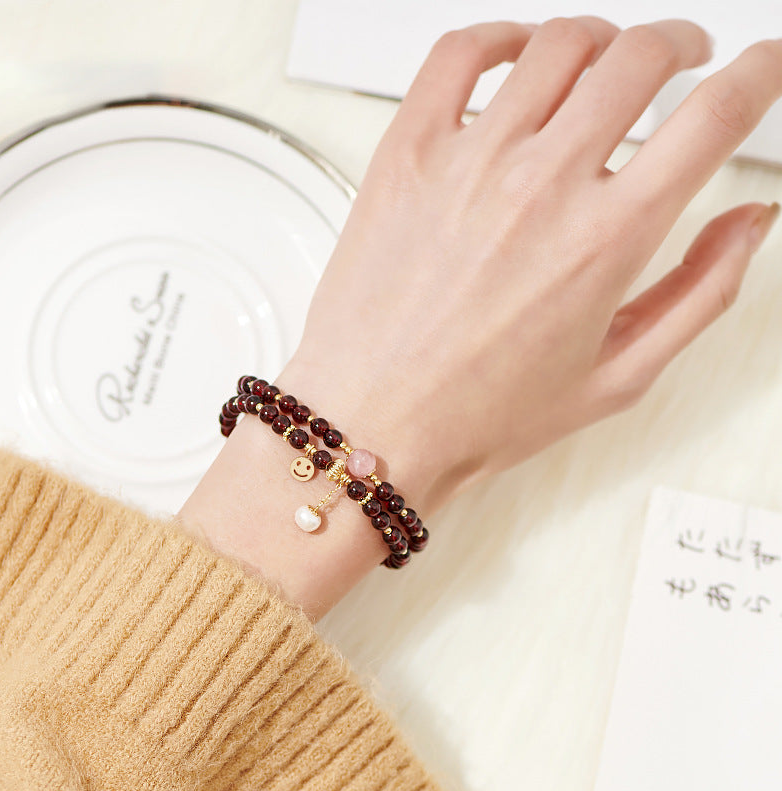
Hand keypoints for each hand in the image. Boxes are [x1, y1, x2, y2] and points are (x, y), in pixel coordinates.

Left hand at [182, 18, 781, 618]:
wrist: (377, 421)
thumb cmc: (482, 413)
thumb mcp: (617, 377)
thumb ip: (699, 294)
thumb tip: (750, 221)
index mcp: (607, 240)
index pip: (715, 116)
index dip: (759, 73)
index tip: (761, 65)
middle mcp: (543, 186)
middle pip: (641, 57)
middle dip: (680, 44)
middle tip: (683, 58)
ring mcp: (468, 161)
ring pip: (558, 44)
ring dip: (601, 39)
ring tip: (603, 63)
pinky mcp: (406, 154)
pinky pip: (457, 54)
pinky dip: (500, 35)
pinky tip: (516, 55)